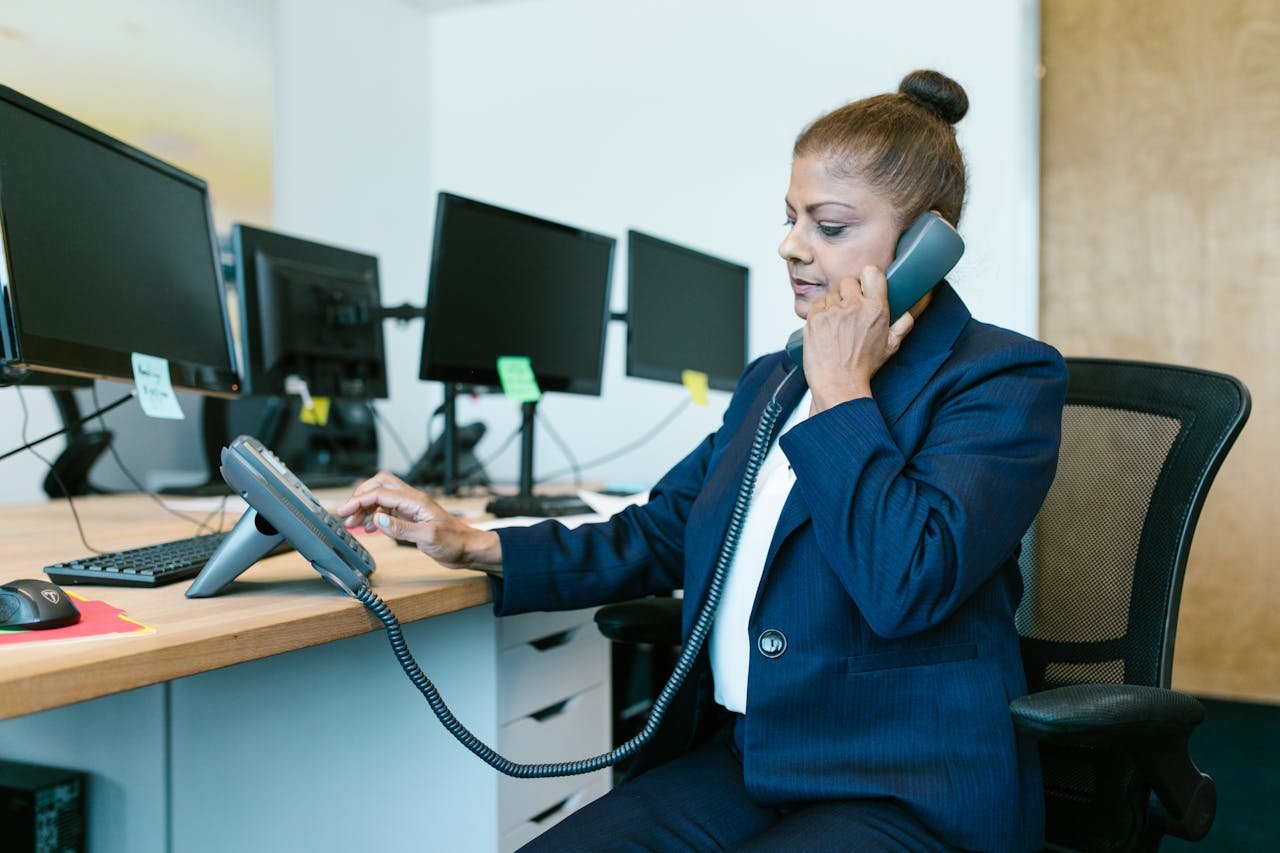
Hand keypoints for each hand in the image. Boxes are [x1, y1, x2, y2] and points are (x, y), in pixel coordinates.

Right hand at [337, 471, 501, 573]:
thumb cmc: (454, 542)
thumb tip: (377, 520)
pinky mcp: (410, 518)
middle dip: (360, 496)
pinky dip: (374, 518)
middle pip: (380, 485)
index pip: (380, 493)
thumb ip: (401, 528)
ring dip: (365, 508)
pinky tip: (368, 529)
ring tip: (353, 524)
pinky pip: (387, 512)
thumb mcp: (427, 537)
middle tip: (347, 513)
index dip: (359, 500)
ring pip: (382, 499)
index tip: (344, 511)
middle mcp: (411, 501)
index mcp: (415, 501)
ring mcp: (410, 509)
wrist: (467, 549)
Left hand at [802, 265, 918, 412]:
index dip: (867, 278)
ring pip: (831, 294)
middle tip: (849, 311)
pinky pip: (817, 305)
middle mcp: (853, 307)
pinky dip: (820, 313)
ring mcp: (832, 312)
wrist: (838, 384)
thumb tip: (910, 310)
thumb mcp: (890, 346)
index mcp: (876, 309)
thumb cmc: (864, 367)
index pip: (871, 272)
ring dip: (833, 305)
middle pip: (848, 282)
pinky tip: (826, 329)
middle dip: (849, 294)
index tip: (865, 285)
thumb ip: (903, 325)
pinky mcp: (814, 318)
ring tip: (837, 325)